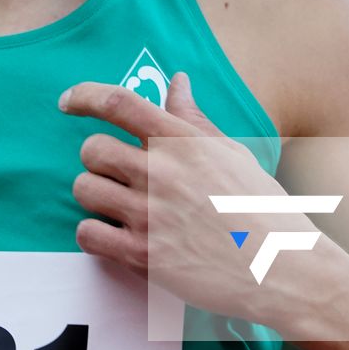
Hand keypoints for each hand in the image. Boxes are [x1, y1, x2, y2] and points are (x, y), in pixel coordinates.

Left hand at [60, 71, 324, 325]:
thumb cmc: (260, 208)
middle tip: (117, 174)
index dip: (84, 96)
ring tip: (120, 207)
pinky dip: (94, 234)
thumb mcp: (230, 153)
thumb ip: (194, 119)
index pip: (119, 103)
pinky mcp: (143, 255)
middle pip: (91, 149)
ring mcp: (151, 215)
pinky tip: (116, 235)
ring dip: (95, 195)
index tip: (68, 102)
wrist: (279, 268)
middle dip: (98, 159)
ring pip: (84, 189)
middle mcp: (163, 173)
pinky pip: (86, 233)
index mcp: (184, 142)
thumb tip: (177, 81)